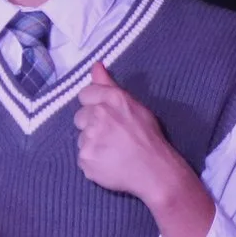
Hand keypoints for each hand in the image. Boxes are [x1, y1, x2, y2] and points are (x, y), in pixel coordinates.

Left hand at [74, 62, 194, 206]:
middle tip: (112, 136)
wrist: (155, 171)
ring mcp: (90, 137)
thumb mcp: (134, 105)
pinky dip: (93, 160)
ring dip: (92, 143)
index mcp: (113, 99)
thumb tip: (95, 65)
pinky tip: (109, 162)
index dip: (94, 104)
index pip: (85, 94)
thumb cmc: (148, 137)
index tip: (106, 115)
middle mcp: (99, 115)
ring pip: (81, 137)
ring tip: (113, 150)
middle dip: (91, 124)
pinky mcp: (85, 158)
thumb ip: (109, 85)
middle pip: (80, 116)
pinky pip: (82, 156)